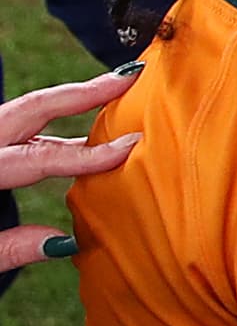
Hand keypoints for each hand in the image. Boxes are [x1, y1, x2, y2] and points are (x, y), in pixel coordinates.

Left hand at [9, 64, 136, 269]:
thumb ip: (9, 248)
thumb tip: (65, 243)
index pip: (39, 158)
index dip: (89, 154)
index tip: (134, 144)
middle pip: (33, 109)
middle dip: (84, 92)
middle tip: (132, 76)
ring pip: (25, 114)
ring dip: (71, 103)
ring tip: (115, 93)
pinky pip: (16, 129)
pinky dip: (51, 124)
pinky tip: (82, 128)